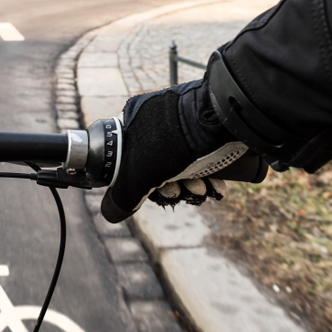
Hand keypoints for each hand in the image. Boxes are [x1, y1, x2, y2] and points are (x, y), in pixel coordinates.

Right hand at [101, 80, 246, 222]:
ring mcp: (182, 119)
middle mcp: (155, 117)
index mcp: (131, 122)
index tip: (154, 194)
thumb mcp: (139, 176)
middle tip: (181, 194)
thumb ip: (122, 198)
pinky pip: (204, 153)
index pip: (127, 160)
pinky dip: (209, 174)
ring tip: (203, 191)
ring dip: (192, 185)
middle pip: (158, 164)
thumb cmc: (173, 143)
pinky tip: (216, 186)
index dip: (140, 184)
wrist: (221, 118)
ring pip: (183, 162)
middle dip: (172, 188)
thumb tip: (110, 214)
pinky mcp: (208, 125)